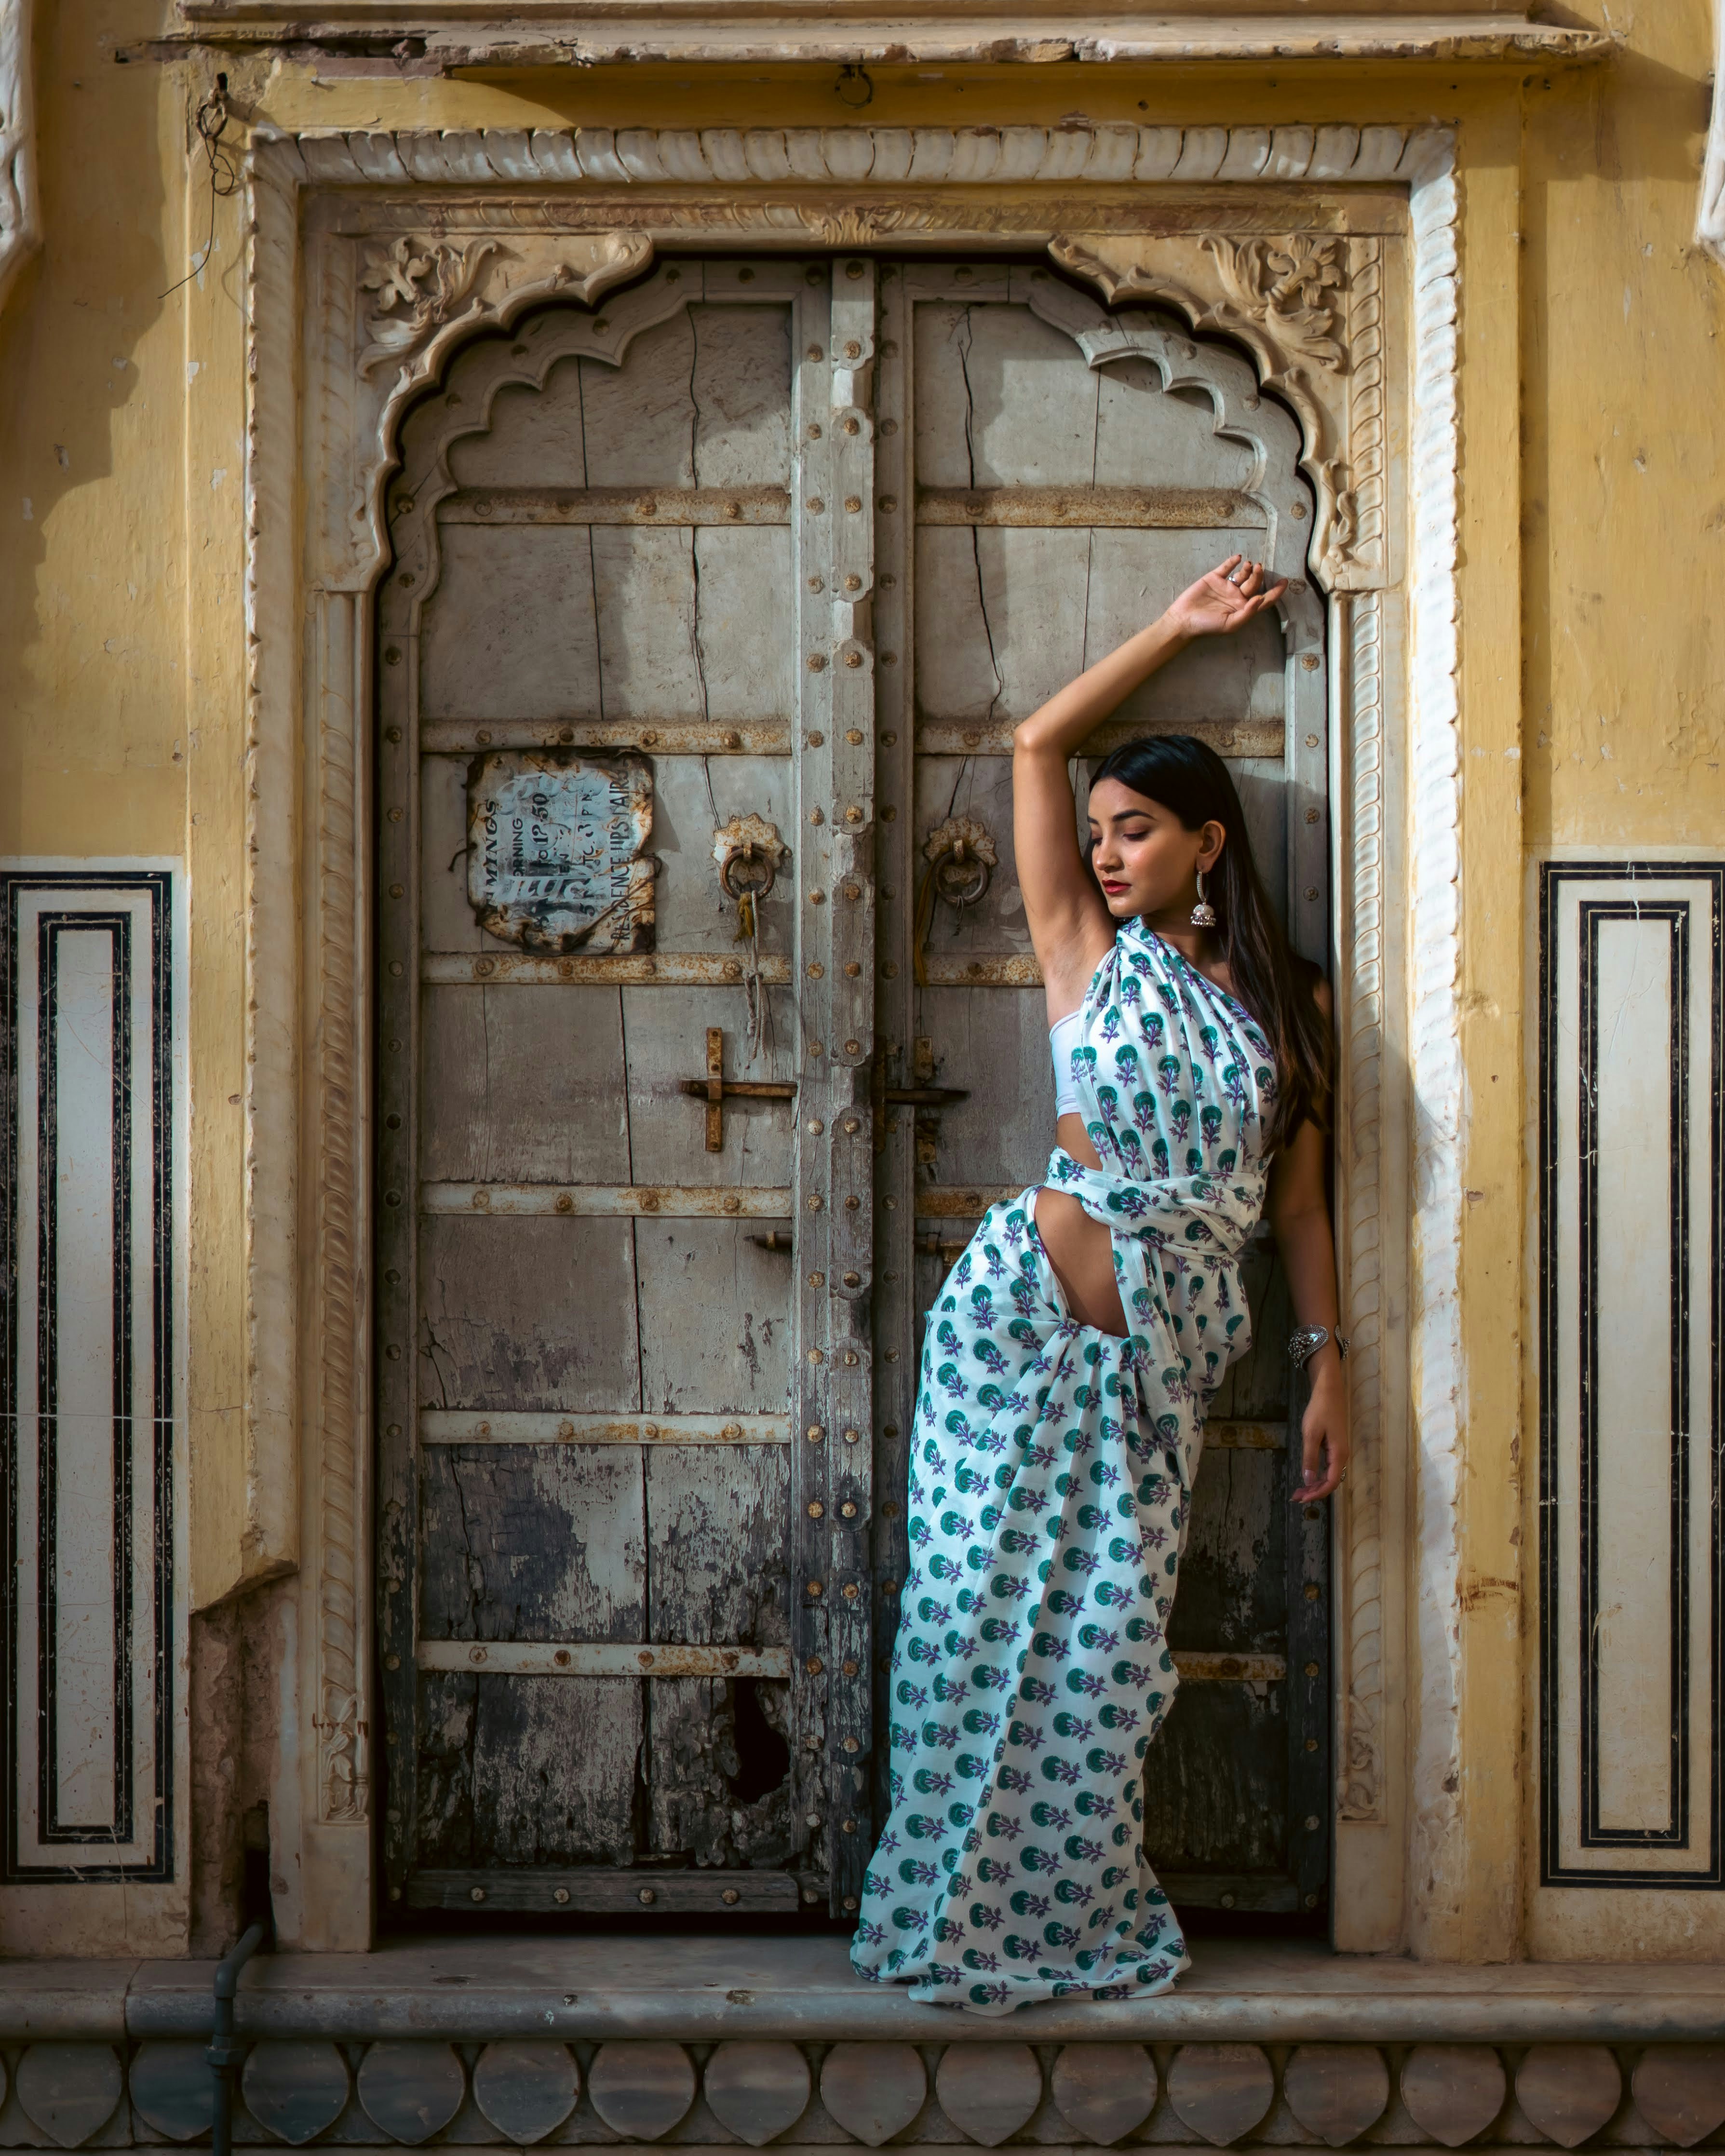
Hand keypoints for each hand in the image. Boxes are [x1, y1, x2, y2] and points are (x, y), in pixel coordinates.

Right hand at [1163, 555, 1288, 640]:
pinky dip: (1233, 561)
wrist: (1184, 619)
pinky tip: (1238, 558)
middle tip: (1259, 568)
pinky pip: (1226, 567)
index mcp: (1243, 608)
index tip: (1285, 582)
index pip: (1264, 599)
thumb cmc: (1207, 626)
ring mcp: (1226, 586)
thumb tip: (1261, 599)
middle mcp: (1236, 597)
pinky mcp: (1214, 578)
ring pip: (1243, 574)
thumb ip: (1247, 613)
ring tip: (1251, 565)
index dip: (1276, 592)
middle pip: (1254, 584)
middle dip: (1260, 576)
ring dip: (1249, 568)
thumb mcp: (1230, 624)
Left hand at [1292, 1361, 1349, 1502]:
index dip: (1317, 1493)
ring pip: (1329, 1474)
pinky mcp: (1335, 1446)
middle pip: (1331, 1481)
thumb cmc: (1320, 1410)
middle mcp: (1342, 1455)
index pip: (1331, 1482)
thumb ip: (1310, 1458)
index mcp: (1339, 1454)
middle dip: (1314, 1492)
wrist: (1329, 1390)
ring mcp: (1339, 1451)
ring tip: (1300, 1491)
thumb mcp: (1311, 1434)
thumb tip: (1309, 1481)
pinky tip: (1308, 1476)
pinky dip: (1318, 1474)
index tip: (1302, 1499)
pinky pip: (1328, 1466)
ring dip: (1315, 1484)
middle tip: (1296, 1497)